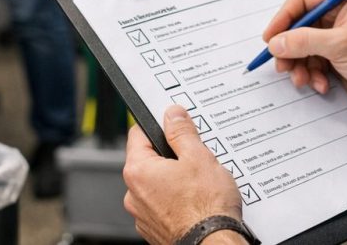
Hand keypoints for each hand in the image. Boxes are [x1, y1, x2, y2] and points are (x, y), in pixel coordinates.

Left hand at [123, 105, 242, 243]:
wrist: (213, 244)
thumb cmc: (206, 208)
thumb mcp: (198, 157)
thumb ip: (182, 132)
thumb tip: (172, 115)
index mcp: (138, 171)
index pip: (138, 134)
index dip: (159, 126)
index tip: (173, 125)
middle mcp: (133, 195)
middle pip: (149, 160)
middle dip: (171, 156)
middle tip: (195, 157)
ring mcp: (143, 215)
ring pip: (157, 184)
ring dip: (174, 179)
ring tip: (199, 183)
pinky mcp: (155, 229)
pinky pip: (163, 205)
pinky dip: (176, 200)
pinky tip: (196, 201)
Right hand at [263, 0, 346, 116]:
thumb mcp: (340, 45)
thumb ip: (304, 41)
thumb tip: (276, 42)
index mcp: (341, 2)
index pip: (302, 0)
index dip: (283, 17)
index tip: (271, 37)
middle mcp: (336, 18)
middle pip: (297, 27)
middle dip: (289, 48)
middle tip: (282, 64)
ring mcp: (334, 40)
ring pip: (300, 48)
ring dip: (298, 66)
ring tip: (302, 79)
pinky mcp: (334, 61)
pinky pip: (310, 65)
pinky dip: (310, 76)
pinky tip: (320, 84)